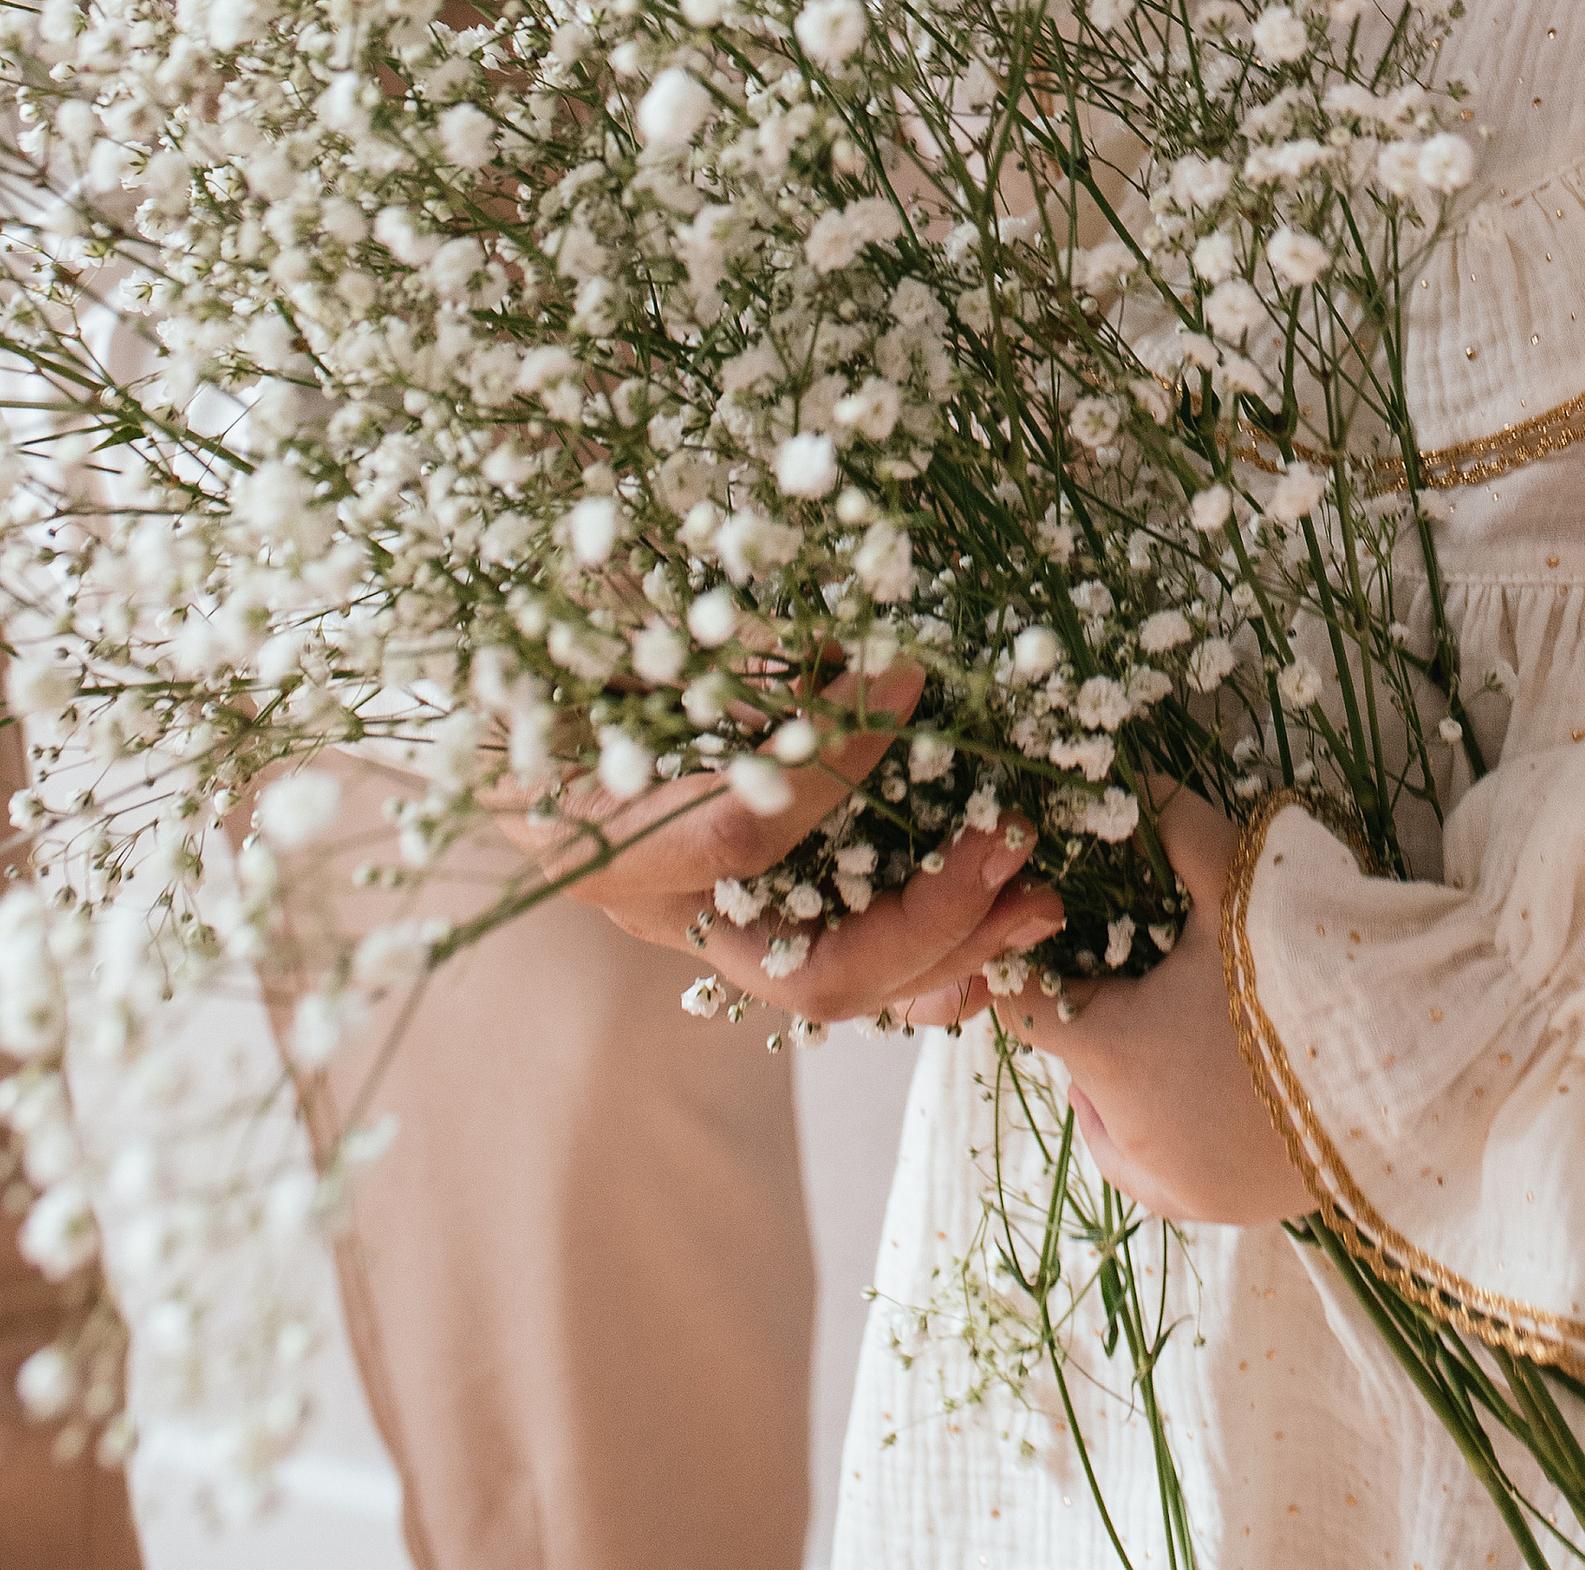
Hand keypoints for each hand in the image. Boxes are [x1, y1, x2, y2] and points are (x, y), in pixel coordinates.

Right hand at [495, 669, 1065, 1023]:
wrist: (505, 714)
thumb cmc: (555, 649)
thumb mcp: (627, 628)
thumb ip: (721, 643)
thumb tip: (853, 645)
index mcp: (605, 839)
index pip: (741, 836)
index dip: (839, 764)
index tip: (911, 680)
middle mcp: (662, 913)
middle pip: (808, 968)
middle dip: (929, 912)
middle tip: (1010, 831)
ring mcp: (713, 934)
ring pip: (847, 994)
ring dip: (958, 948)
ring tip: (1040, 893)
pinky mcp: (757, 927)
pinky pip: (860, 982)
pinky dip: (938, 969)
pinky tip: (1007, 934)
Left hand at [911, 793, 1312, 1226]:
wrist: (1424, 1062)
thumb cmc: (1319, 966)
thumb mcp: (1242, 882)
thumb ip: (1176, 827)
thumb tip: (1135, 778)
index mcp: (1116, 1058)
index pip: (1026, 1012)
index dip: (1038, 967)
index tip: (1067, 940)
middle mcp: (1133, 1137)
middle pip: (1073, 1070)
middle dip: (1093, 1022)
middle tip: (1141, 974)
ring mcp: (1181, 1185)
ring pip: (1112, 1129)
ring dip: (1123, 1085)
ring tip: (1172, 1027)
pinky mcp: (1226, 1209)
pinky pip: (1161, 1174)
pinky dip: (1165, 1132)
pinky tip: (1206, 1083)